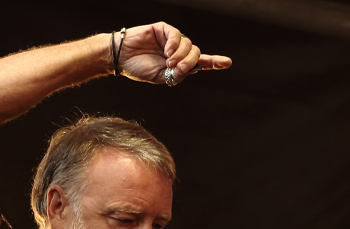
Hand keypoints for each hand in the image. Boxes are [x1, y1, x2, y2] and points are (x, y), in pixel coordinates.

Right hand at [117, 22, 231, 85]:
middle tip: (178, 69)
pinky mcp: (164, 30)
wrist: (122, 58)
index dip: (214, 62)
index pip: (200, 63)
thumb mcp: (161, 78)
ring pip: (189, 44)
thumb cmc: (139, 69)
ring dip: (181, 56)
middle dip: (190, 62)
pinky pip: (177, 35)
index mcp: (178, 65)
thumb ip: (176, 75)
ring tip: (168, 62)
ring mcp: (171, 40)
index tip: (227, 63)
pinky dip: (175, 44)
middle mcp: (178, 51)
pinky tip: (167, 52)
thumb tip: (192, 70)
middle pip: (196, 53)